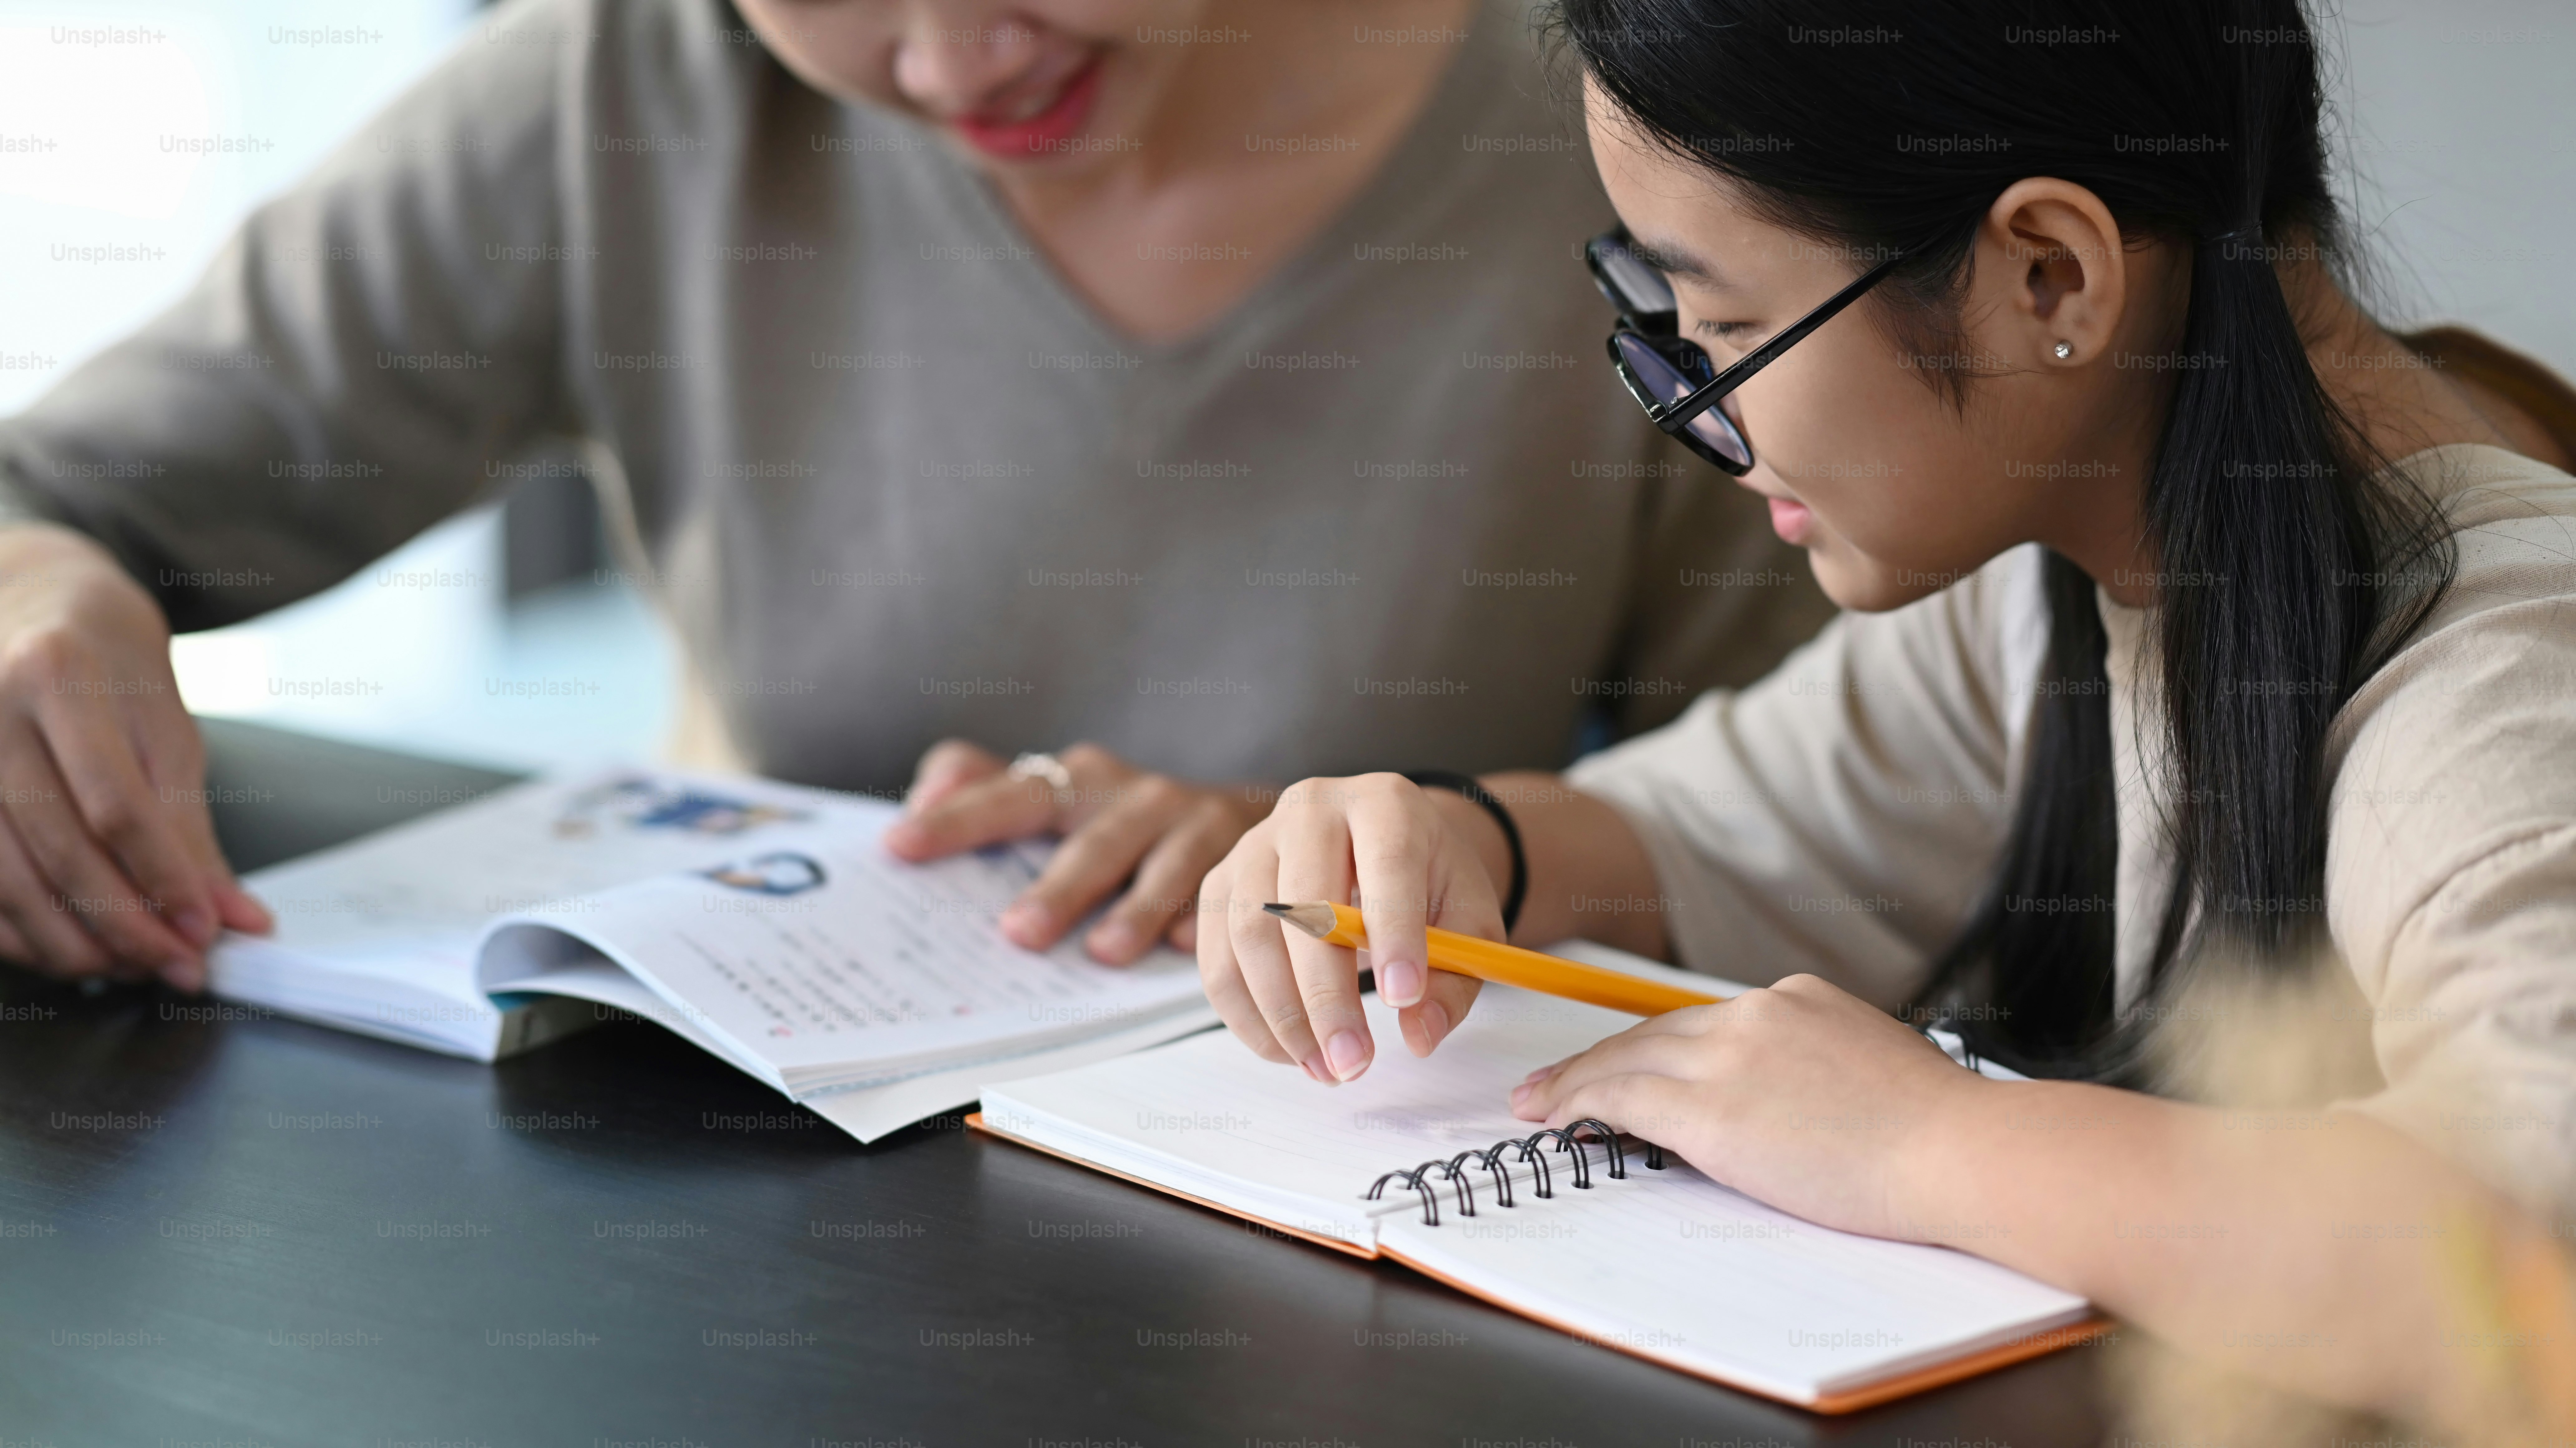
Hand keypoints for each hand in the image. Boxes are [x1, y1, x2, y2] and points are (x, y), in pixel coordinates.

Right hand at [0, 524, 271, 989]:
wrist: (31, 603)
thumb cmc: (110, 666)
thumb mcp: (168, 730)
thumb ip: (192, 828)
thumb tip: (235, 917)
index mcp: (60, 678)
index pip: (116, 806)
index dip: (164, 880)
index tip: (207, 932)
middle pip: (58, 849)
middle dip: (124, 925)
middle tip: (176, 967)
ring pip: (5, 876)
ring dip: (72, 940)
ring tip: (131, 967)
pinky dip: (19, 931)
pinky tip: (67, 951)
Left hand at [883, 739, 1267, 962]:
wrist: (1242, 818)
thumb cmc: (1127, 821)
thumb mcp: (1057, 797)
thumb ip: (982, 789)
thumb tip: (918, 799)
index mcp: (1077, 780)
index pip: (1007, 792)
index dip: (955, 817)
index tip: (901, 845)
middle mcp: (1135, 794)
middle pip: (1091, 838)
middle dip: (1056, 886)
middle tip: (1017, 932)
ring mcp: (1194, 822)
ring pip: (1165, 866)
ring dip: (1135, 910)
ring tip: (1104, 952)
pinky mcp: (1242, 852)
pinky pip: (1224, 889)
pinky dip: (1204, 917)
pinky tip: (1184, 946)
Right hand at [1194, 773, 1507, 1085]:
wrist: (1383, 845)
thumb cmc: (1428, 880)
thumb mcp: (1469, 919)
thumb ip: (1456, 976)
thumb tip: (1420, 1034)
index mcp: (1385, 804)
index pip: (1386, 863)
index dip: (1394, 933)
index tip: (1405, 998)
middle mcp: (1311, 810)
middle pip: (1303, 901)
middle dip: (1326, 995)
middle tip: (1353, 1062)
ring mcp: (1255, 844)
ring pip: (1249, 932)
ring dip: (1283, 1016)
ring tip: (1326, 1068)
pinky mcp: (1220, 884)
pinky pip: (1217, 959)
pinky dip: (1248, 1017)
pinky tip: (1290, 1050)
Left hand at [1510, 974, 1985, 1239]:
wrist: (1956, 1150)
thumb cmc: (1935, 1131)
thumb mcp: (1871, 1068)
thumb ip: (1815, 1067)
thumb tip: (1787, 1096)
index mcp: (1798, 1000)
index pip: (1705, 1023)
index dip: (1654, 1045)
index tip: (1625, 1060)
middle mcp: (1757, 1014)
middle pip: (1654, 1033)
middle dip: (1599, 1058)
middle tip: (1554, 1079)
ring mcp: (1730, 1058)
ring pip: (1627, 1059)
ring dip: (1575, 1080)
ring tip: (1537, 1101)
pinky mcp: (1711, 1110)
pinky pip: (1623, 1097)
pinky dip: (1580, 1101)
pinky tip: (1556, 1115)